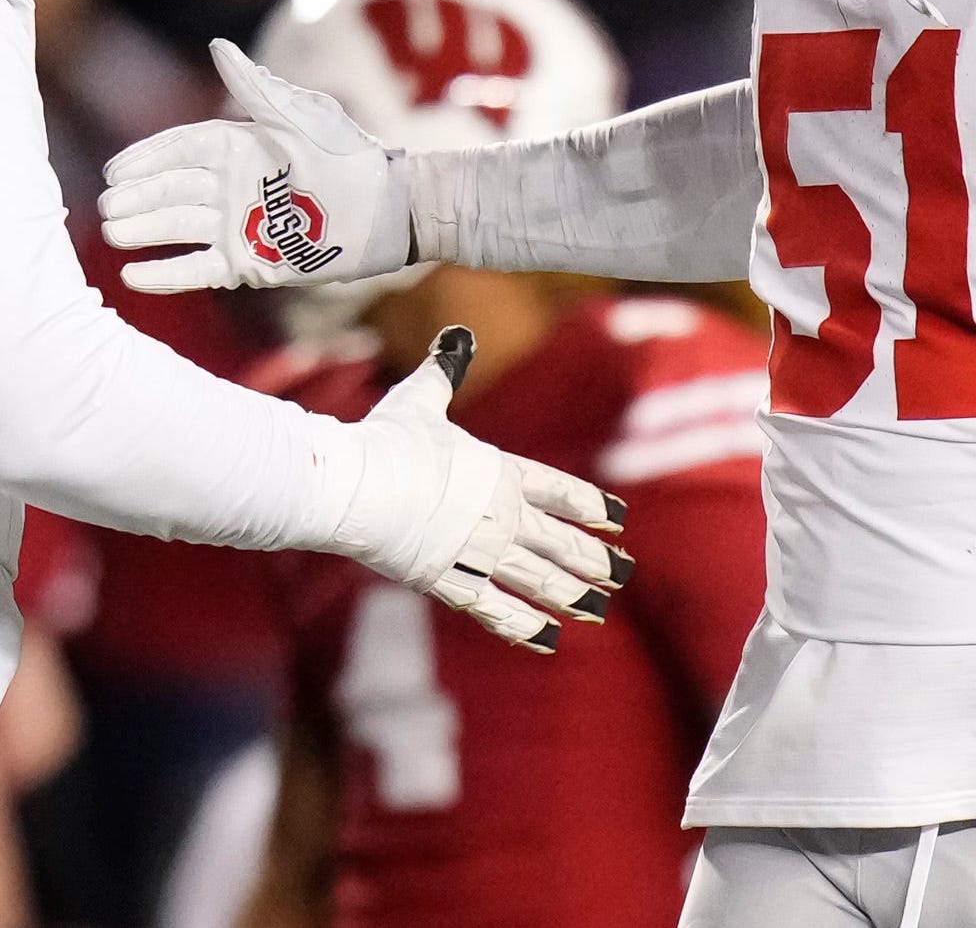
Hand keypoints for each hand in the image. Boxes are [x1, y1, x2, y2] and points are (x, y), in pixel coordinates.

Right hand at [100, 39, 412, 292]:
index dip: (146, 159)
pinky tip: (134, 275)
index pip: (181, 150)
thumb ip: (255, 89)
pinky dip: (168, 273)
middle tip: (106, 207)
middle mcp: (235, 187)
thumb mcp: (300, 118)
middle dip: (138, 197)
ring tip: (112, 233)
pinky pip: (200, 269)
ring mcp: (241, 226)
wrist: (393, 211)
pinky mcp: (252, 264)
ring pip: (181, 228)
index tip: (113, 171)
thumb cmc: (350, 155)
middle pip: (174, 190)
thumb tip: (218, 46)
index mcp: (242, 148)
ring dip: (146, 230)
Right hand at [335, 327, 630, 650]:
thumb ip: (443, 373)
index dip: (591, 504)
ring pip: (535, 578)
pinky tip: (548, 639)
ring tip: (598, 608)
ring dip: (569, 595)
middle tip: (623, 573)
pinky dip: (521, 626)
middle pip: (557, 540)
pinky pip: (493, 608)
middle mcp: (497, 515)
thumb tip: (456, 336)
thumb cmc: (385, 439)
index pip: (559, 490)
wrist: (353, 485)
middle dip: (593, 559)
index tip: (618, 519)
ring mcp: (475, 551)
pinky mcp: (446, 581)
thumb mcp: (420, 400)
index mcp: (498, 472)